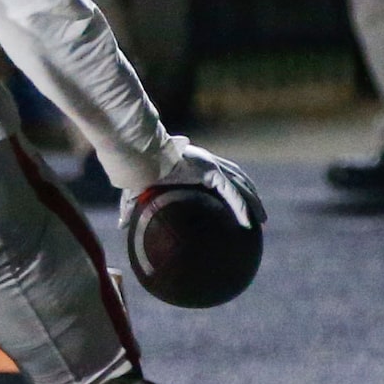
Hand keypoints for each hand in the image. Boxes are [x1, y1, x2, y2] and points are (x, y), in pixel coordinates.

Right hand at [122, 138, 265, 233]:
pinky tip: (250, 221)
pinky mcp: (211, 172)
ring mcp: (211, 166)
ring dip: (253, 201)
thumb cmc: (137, 170)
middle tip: (257, 212)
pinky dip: (242, 206)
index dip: (230, 185)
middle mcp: (206, 162)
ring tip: (262, 219)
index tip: (237, 199)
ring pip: (240, 185)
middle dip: (248, 192)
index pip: (218, 174)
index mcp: (192, 165)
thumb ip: (133, 209)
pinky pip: (232, 193)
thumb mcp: (136, 192)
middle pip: (236, 177)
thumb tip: (122, 227)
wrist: (140, 156)